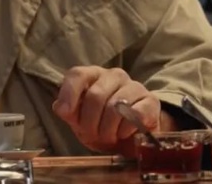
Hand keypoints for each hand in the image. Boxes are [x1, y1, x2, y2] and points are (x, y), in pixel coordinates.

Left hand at [52, 66, 175, 153]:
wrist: (131, 137)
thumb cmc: (101, 124)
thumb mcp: (79, 120)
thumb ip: (68, 111)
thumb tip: (61, 107)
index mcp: (93, 76)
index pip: (78, 75)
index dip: (70, 93)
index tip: (67, 114)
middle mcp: (114, 76)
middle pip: (95, 95)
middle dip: (90, 122)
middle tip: (93, 134)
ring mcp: (134, 86)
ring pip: (115, 107)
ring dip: (107, 130)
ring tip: (108, 136)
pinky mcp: (150, 101)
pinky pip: (135, 114)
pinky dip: (125, 130)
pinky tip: (124, 133)